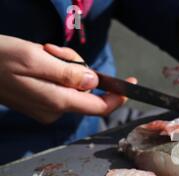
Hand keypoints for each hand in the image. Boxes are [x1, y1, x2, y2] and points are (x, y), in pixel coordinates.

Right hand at [0, 35, 135, 123]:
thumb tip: (94, 81)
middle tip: (53, 50)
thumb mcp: (36, 58)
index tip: (131, 83)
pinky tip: (38, 60)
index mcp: (57, 102)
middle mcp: (55, 111)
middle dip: (77, 67)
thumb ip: (68, 72)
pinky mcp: (40, 104)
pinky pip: (60, 86)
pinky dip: (55, 71)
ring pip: (73, 86)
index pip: (99, 107)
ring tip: (41, 52)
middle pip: (86, 90)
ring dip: (64, 65)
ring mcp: (47, 109)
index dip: (118, 97)